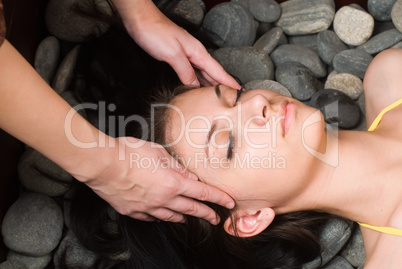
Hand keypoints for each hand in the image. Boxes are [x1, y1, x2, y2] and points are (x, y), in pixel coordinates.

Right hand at [83, 137, 234, 223]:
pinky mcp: (133, 211)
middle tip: (215, 219)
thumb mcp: (158, 152)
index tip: (228, 203)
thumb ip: (176, 166)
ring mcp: (148, 208)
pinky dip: (161, 216)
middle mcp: (163, 199)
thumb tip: (189, 177)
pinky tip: (163, 215)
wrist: (103, 164)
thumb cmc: (129, 153)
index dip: (218, 199)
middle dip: (206, 214)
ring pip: (171, 216)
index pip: (203, 193)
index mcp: (173, 183)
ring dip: (185, 217)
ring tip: (191, 218)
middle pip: (191, 209)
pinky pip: (151, 217)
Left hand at [112, 0, 240, 87]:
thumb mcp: (173, 54)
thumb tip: (195, 86)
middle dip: (223, 85)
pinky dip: (197, 81)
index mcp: (197, 52)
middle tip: (232, 98)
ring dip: (211, 84)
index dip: (229, 81)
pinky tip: (197, 86)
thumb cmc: (156, 33)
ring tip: (219, 96)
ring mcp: (186, 55)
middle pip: (212, 73)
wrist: (140, 21)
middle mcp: (194, 53)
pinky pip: (192, 72)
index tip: (239, 91)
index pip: (217, 70)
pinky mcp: (177, 57)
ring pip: (202, 73)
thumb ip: (185, 71)